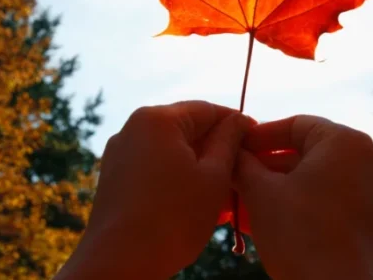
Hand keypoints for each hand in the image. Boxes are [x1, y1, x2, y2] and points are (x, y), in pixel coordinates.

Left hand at [55, 101, 252, 278]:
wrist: (120, 262)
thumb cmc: (174, 218)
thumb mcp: (214, 176)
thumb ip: (229, 141)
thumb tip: (238, 120)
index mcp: (157, 120)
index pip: (208, 110)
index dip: (236, 124)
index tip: (258, 140)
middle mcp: (133, 128)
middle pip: (187, 130)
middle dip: (217, 150)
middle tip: (243, 173)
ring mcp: (120, 153)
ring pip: (171, 152)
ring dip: (199, 168)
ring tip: (223, 195)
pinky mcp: (114, 178)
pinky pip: (154, 169)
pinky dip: (177, 179)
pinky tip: (196, 204)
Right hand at [235, 115, 372, 279]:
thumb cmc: (299, 235)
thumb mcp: (261, 192)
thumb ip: (243, 163)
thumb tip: (231, 150)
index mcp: (345, 142)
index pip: (295, 124)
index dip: (259, 135)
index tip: (234, 147)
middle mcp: (365, 160)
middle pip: (305, 151)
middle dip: (265, 164)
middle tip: (234, 174)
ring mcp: (369, 190)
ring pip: (313, 177)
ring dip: (276, 185)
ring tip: (242, 199)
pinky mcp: (366, 218)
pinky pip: (325, 198)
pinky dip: (296, 201)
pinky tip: (263, 217)